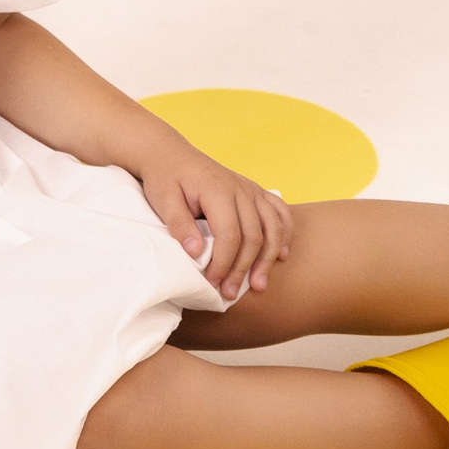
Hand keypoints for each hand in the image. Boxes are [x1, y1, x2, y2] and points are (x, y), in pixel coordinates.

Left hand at [141, 147, 294, 299]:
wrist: (171, 155)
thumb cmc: (166, 179)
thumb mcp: (164, 200)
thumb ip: (180, 225)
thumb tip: (197, 253)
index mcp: (217, 190)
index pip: (229, 234)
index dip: (224, 263)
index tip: (212, 283)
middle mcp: (240, 188)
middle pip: (253, 235)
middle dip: (243, 268)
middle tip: (229, 293)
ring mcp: (251, 189)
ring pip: (272, 227)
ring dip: (268, 258)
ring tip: (259, 285)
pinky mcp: (255, 191)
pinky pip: (280, 212)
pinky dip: (285, 233)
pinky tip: (281, 255)